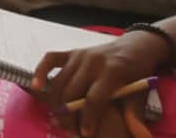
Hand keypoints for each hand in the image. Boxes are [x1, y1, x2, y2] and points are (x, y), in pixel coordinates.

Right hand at [31, 32, 169, 136]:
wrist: (136, 46)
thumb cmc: (138, 73)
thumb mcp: (140, 93)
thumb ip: (135, 114)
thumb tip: (139, 135)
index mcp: (112, 71)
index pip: (94, 99)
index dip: (88, 119)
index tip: (86, 135)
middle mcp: (93, 61)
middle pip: (72, 92)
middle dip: (69, 116)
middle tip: (72, 132)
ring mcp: (81, 54)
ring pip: (60, 82)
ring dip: (56, 104)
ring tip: (61, 121)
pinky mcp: (73, 52)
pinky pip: (51, 59)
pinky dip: (41, 71)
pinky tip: (35, 86)